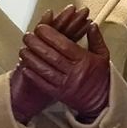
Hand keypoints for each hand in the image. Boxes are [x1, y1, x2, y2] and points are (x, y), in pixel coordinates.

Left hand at [10, 7, 111, 123]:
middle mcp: (74, 72)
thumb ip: (96, 39)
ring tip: (23, 49)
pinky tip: (25, 67)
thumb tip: (91, 25)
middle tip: (27, 36)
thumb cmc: (100, 77)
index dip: (51, 36)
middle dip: (37, 44)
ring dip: (32, 58)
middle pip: (52, 56)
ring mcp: (65, 84)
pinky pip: (43, 83)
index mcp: (84, 60)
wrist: (101, 102)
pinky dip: (33, 75)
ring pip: (45, 69)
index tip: (41, 28)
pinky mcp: (59, 94)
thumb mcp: (103, 55)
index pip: (65, 46)